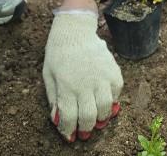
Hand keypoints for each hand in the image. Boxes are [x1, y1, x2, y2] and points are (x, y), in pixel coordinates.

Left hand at [43, 10, 122, 142]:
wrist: (74, 30)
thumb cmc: (58, 54)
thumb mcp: (49, 76)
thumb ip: (54, 99)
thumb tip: (58, 120)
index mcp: (67, 86)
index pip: (69, 118)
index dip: (69, 131)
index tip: (69, 136)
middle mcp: (85, 83)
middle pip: (89, 117)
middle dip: (86, 129)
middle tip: (85, 133)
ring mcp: (101, 76)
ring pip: (106, 107)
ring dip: (102, 118)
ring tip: (98, 121)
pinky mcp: (113, 70)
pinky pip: (117, 91)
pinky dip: (114, 100)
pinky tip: (107, 102)